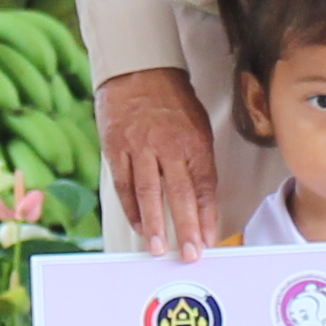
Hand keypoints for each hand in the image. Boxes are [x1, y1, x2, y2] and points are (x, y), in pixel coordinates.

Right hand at [99, 66, 219, 258]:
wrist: (138, 71)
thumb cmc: (173, 102)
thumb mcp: (198, 127)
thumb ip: (200, 163)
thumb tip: (205, 203)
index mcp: (193, 141)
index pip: (203, 184)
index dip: (207, 214)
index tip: (208, 239)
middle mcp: (168, 145)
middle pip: (179, 192)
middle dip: (186, 227)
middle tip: (189, 254)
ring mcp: (140, 147)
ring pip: (148, 192)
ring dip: (154, 223)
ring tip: (158, 249)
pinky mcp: (116, 148)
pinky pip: (124, 184)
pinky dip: (131, 208)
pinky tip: (138, 226)